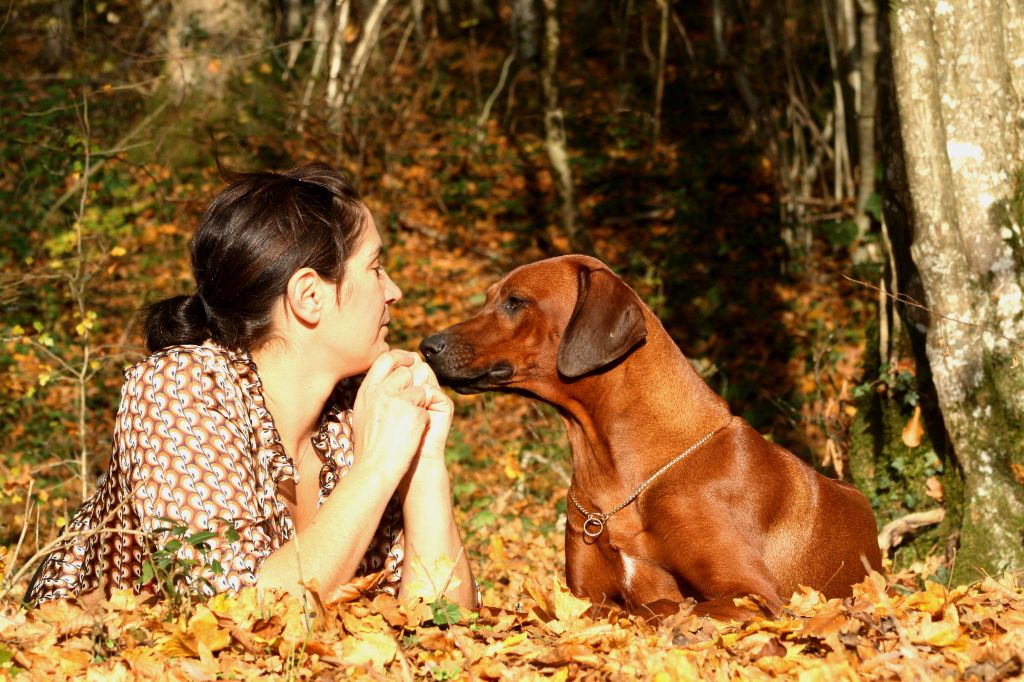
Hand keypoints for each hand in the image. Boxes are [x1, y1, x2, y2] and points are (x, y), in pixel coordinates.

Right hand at [351, 350, 429, 483]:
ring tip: (409, 425)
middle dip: (414, 382)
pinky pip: (427, 408)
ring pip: (420, 389)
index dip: (400, 357)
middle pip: (406, 370)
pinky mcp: (414, 411)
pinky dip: (424, 421)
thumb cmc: (369, 448)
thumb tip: (389, 382)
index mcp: (366, 391)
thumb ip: (375, 396)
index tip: (409, 362)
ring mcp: (397, 399)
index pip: (385, 359)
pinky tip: (412, 435)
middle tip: (414, 399)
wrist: (374, 469)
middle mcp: (380, 390)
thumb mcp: (363, 415)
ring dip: (420, 404)